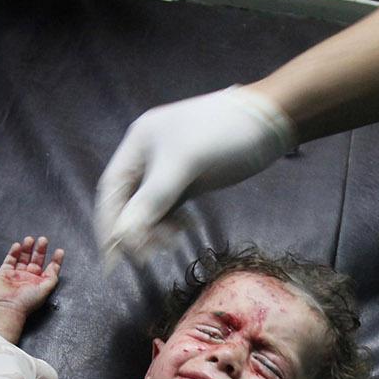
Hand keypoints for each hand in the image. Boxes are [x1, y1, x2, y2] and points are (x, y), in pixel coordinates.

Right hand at [0, 236, 62, 313]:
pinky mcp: (4, 273)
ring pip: (23, 258)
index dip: (55, 260)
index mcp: (40, 283)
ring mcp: (16, 275)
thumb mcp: (46, 289)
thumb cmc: (26, 302)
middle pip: (36, 260)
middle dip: (40, 250)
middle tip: (43, 240)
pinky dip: (13, 252)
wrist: (7, 307)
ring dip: (27, 248)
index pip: (50, 269)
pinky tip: (18, 245)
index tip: (59, 251)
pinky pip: (9, 260)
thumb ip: (52, 277)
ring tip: (30, 239)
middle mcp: (28, 279)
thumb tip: (55, 266)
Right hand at [95, 86, 296, 262]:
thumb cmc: (223, 133)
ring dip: (154, 229)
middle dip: (134, 229)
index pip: (112, 190)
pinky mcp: (191, 180)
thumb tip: (122, 237)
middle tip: (147, 256)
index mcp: (138, 143)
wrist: (270, 120)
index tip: (110, 257)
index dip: (108, 223)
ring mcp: (170, 169)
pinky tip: (185, 230)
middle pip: (129, 201)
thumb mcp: (184, 165)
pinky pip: (170, 208)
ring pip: (150, 208)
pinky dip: (171, 223)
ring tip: (171, 242)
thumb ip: (152, 201)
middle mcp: (149, 156)